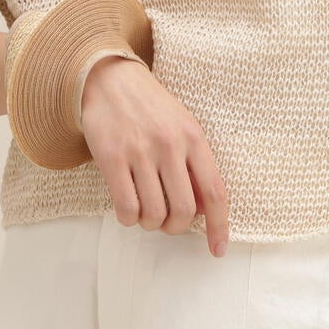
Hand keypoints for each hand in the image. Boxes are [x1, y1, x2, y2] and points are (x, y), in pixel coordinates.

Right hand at [80, 56, 230, 256]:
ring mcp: (140, 152)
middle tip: (167, 223)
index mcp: (194, 138)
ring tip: (145, 211)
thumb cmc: (150, 108)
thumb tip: (206, 210)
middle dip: (176, 227)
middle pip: (184, 210)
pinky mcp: (112, 158)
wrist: (108, 79)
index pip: (215, 192)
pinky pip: (126, 207)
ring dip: (150, 224)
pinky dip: (129, 219)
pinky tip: (128, 209)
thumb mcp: (182, 126)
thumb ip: (195, 164)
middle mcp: (170, 145)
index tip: (217, 249)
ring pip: (154, 214)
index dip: (219, 226)